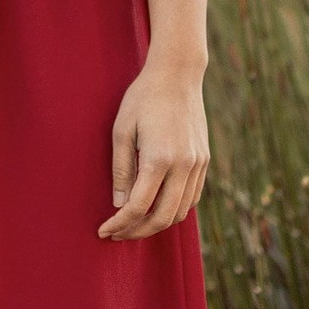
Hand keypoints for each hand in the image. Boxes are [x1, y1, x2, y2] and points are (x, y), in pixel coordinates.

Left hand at [100, 56, 208, 239]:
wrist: (177, 75)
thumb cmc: (143, 99)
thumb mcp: (121, 130)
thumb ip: (121, 170)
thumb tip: (119, 205)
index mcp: (160, 158)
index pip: (139, 206)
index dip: (120, 224)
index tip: (104, 231)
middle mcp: (184, 166)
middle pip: (163, 218)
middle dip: (137, 231)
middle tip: (117, 233)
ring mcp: (198, 165)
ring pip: (180, 212)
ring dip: (157, 224)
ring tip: (133, 223)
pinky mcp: (204, 161)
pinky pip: (192, 198)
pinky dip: (174, 210)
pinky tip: (155, 206)